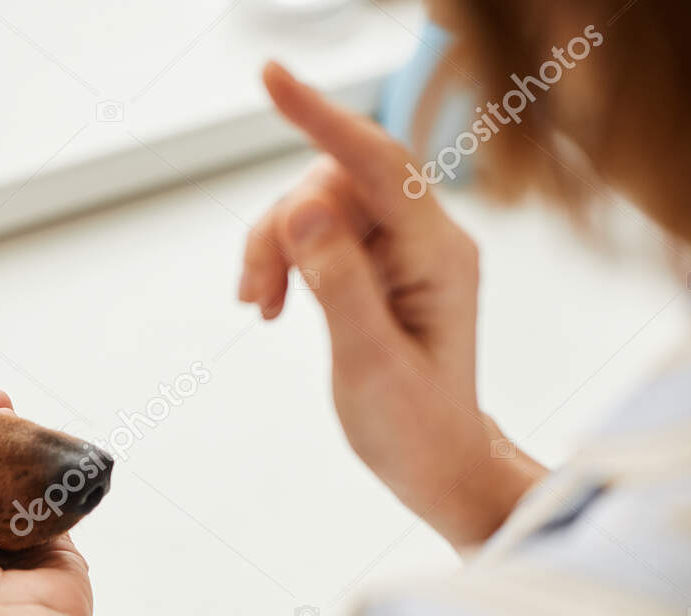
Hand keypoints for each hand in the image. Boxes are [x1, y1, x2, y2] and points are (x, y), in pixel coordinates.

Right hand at [239, 62, 543, 549]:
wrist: (436, 462)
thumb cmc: (413, 426)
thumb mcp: (369, 363)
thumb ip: (339, 283)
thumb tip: (303, 208)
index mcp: (437, 256)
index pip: (377, 164)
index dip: (322, 117)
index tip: (272, 79)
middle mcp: (425, 238)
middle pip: (333, 183)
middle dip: (279, 227)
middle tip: (252, 296)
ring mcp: (403, 248)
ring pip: (317, 206)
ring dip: (274, 247)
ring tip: (257, 307)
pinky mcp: (379, 262)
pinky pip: (318, 232)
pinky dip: (284, 259)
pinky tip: (270, 304)